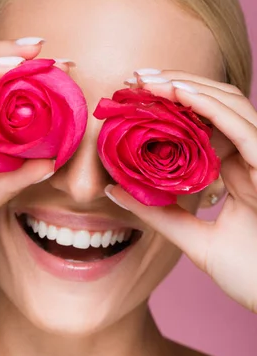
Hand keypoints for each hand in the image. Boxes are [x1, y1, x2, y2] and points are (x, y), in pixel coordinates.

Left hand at [104, 70, 256, 312]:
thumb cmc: (251, 276)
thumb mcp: (195, 241)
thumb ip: (159, 215)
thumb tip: (112, 191)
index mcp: (238, 171)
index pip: (205, 126)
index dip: (172, 107)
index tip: (134, 98)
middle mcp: (253, 158)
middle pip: (216, 106)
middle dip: (176, 85)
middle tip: (135, 78)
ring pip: (230, 106)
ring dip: (188, 87)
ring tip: (148, 79)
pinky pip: (243, 128)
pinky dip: (212, 107)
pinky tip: (179, 93)